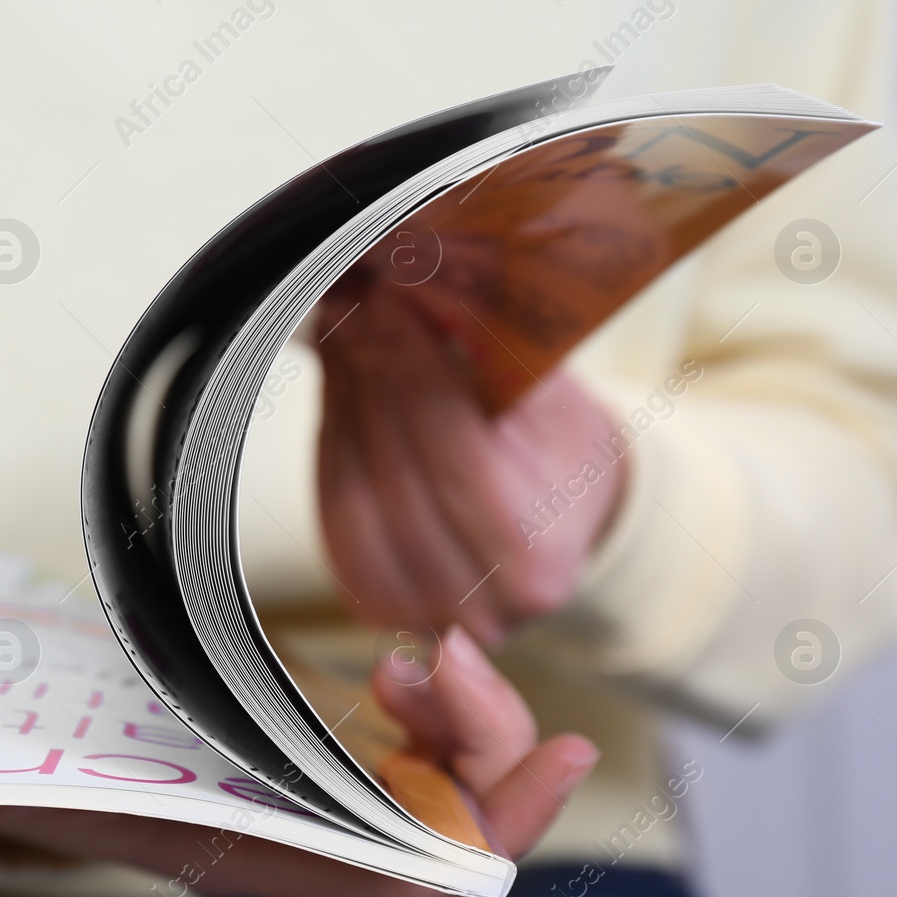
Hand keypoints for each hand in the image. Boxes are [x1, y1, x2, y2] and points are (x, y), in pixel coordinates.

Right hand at [0, 627, 595, 896]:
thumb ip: (151, 737)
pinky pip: (397, 773)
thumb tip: (223, 721)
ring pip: (428, 804)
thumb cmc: (21, 747)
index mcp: (242, 857)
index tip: (560, 743)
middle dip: (482, 747)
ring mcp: (297, 818)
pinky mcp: (297, 779)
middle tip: (450, 650)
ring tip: (420, 656)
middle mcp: (285, 854)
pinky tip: (401, 672)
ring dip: (455, 730)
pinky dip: (423, 725)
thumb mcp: (75, 740)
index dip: (496, 824)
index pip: (407, 878)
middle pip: (439, 840)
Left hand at [316, 284, 624, 646]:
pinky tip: (341, 381)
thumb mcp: (547, 392)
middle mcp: (479, 606)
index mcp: (535, 559)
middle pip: (397, 471)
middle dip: (372, 374)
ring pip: (353, 489)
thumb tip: (411, 284)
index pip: (454, 453)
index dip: (413, 367)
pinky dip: (331, 438)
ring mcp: (418, 612)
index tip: (388, 297)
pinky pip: (333, 507)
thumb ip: (487, 349)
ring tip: (347, 329)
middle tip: (357, 299)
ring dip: (344, 400)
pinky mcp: (372, 600)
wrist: (565, 519)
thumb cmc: (562, 448)